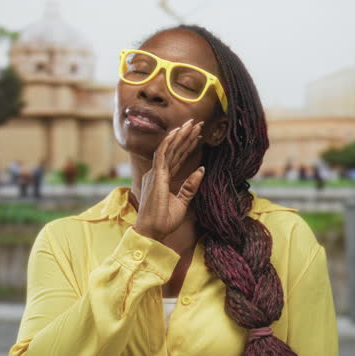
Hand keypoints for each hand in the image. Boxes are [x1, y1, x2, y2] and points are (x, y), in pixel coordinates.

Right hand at [133, 118, 204, 241]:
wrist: (153, 231)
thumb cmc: (164, 220)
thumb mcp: (182, 202)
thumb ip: (190, 186)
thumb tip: (201, 169)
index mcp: (162, 179)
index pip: (177, 158)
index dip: (187, 146)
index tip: (198, 136)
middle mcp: (158, 173)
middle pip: (174, 151)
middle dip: (186, 136)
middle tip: (197, 124)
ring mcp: (156, 173)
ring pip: (169, 148)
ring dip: (180, 135)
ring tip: (191, 124)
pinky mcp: (156, 176)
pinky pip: (162, 154)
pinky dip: (169, 141)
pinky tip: (177, 132)